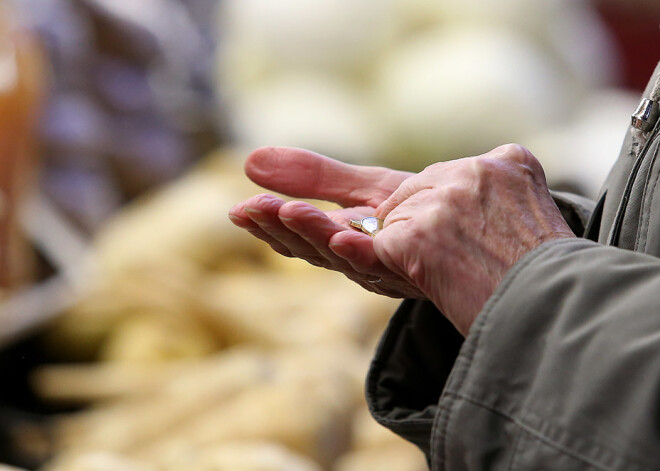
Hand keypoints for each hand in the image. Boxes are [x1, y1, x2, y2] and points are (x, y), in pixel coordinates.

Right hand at [228, 147, 423, 297]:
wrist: (495, 230)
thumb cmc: (434, 208)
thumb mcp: (369, 189)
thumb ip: (315, 177)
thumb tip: (250, 160)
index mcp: (353, 242)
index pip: (304, 236)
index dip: (272, 224)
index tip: (241, 210)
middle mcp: (368, 261)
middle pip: (316, 250)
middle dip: (282, 231)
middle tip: (249, 212)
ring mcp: (394, 267)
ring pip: (344, 257)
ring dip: (312, 236)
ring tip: (285, 212)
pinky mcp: (420, 265)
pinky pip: (387, 261)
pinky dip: (360, 251)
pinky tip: (341, 235)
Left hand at [373, 144, 576, 334]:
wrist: (551, 315)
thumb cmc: (547, 280)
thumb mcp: (534, 218)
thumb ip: (498, 198)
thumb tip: (453, 210)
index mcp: (509, 160)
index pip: (453, 174)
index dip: (449, 210)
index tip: (467, 237)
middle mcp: (474, 170)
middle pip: (417, 190)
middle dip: (422, 224)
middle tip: (450, 258)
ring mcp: (442, 200)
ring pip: (398, 217)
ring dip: (411, 248)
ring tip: (453, 275)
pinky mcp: (415, 232)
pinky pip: (384, 243)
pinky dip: (397, 266)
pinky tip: (435, 281)